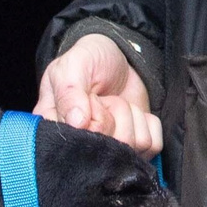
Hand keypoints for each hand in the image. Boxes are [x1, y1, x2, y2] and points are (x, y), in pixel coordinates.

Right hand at [35, 32, 161, 157]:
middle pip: (107, 149)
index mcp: (55, 130)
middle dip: (112, 113)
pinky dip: (147, 123)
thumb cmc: (90, 60)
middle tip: (103, 97)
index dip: (90, 119)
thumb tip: (77, 122)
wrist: (119, 57)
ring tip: (116, 102)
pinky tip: (132, 112)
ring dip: (130, 115)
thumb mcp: (73, 66)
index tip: (90, 98)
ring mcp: (108, 150)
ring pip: (131, 146)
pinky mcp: (133, 147)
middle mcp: (80, 146)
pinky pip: (150, 145)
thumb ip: (70, 93)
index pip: (77, 143)